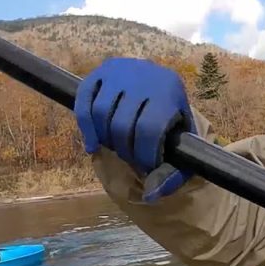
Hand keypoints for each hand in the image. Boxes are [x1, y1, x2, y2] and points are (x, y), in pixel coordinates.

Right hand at [75, 57, 195, 202]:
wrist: (164, 87)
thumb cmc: (174, 123)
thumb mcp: (181, 145)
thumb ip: (172, 173)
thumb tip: (151, 195)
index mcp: (170, 91)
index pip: (149, 129)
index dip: (144, 154)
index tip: (147, 165)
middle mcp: (144, 75)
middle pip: (122, 123)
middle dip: (125, 149)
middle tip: (130, 157)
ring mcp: (120, 70)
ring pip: (101, 112)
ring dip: (105, 138)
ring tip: (116, 148)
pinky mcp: (100, 71)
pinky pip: (83, 101)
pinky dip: (85, 126)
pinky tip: (92, 145)